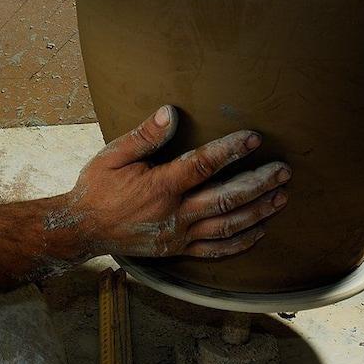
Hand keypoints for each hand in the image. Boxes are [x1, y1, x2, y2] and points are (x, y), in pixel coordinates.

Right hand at [58, 106, 290, 258]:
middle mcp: (174, 214)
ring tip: (281, 197)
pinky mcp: (178, 251)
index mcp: (160, 187)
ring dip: (258, 212)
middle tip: (283, 171)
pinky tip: (259, 230)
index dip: (230, 150)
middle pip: (226, 199)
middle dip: (258, 184)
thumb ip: (144, 136)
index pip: (203, 165)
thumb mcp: (112, 155)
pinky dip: (241, 242)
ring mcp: (178, 236)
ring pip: (227, 226)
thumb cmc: (96, 187)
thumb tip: (169, 112)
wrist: (81, 229)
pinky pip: (216, 250)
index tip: (253, 138)